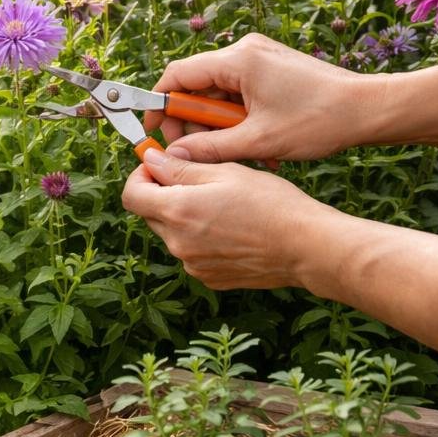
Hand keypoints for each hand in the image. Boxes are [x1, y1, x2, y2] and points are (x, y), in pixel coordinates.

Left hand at [120, 147, 334, 290]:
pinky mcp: (209, 277)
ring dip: (184, 217)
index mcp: (178, 212)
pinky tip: (231, 229)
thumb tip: (149, 159)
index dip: (140, 177)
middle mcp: (178, 243)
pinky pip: (192, 252)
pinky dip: (201, 238)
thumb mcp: (225, 172)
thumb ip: (180, 167)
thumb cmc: (272, 204)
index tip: (158, 167)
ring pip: (172, 234)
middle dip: (164, 195)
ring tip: (221, 206)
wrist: (306, 247)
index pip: (131, 195)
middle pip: (151, 214)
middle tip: (196, 181)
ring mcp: (193, 264)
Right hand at [142, 34, 380, 163]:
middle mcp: (245, 51)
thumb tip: (173, 156)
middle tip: (196, 153)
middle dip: (193, 122)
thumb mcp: (258, 141)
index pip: (177, 76)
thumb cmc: (320, 120)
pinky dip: (239, 120)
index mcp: (237, 60)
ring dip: (220, 126)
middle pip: (196, 86)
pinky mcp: (272, 69)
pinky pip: (239, 94)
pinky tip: (256, 144)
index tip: (154, 133)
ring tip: (237, 153)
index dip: (160, 106)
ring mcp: (260, 58)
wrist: (370, 109)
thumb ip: (209, 148)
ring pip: (218, 94)